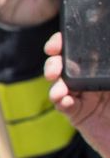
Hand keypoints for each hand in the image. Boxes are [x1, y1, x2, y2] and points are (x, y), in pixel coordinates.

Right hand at [45, 31, 109, 155]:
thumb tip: (106, 58)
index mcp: (103, 69)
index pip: (81, 51)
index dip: (66, 43)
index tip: (59, 44)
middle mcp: (90, 80)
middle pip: (64, 64)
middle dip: (54, 62)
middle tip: (54, 68)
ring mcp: (81, 96)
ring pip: (59, 83)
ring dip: (55, 83)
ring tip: (59, 90)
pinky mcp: (76, 114)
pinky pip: (63, 105)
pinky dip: (60, 100)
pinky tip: (65, 100)